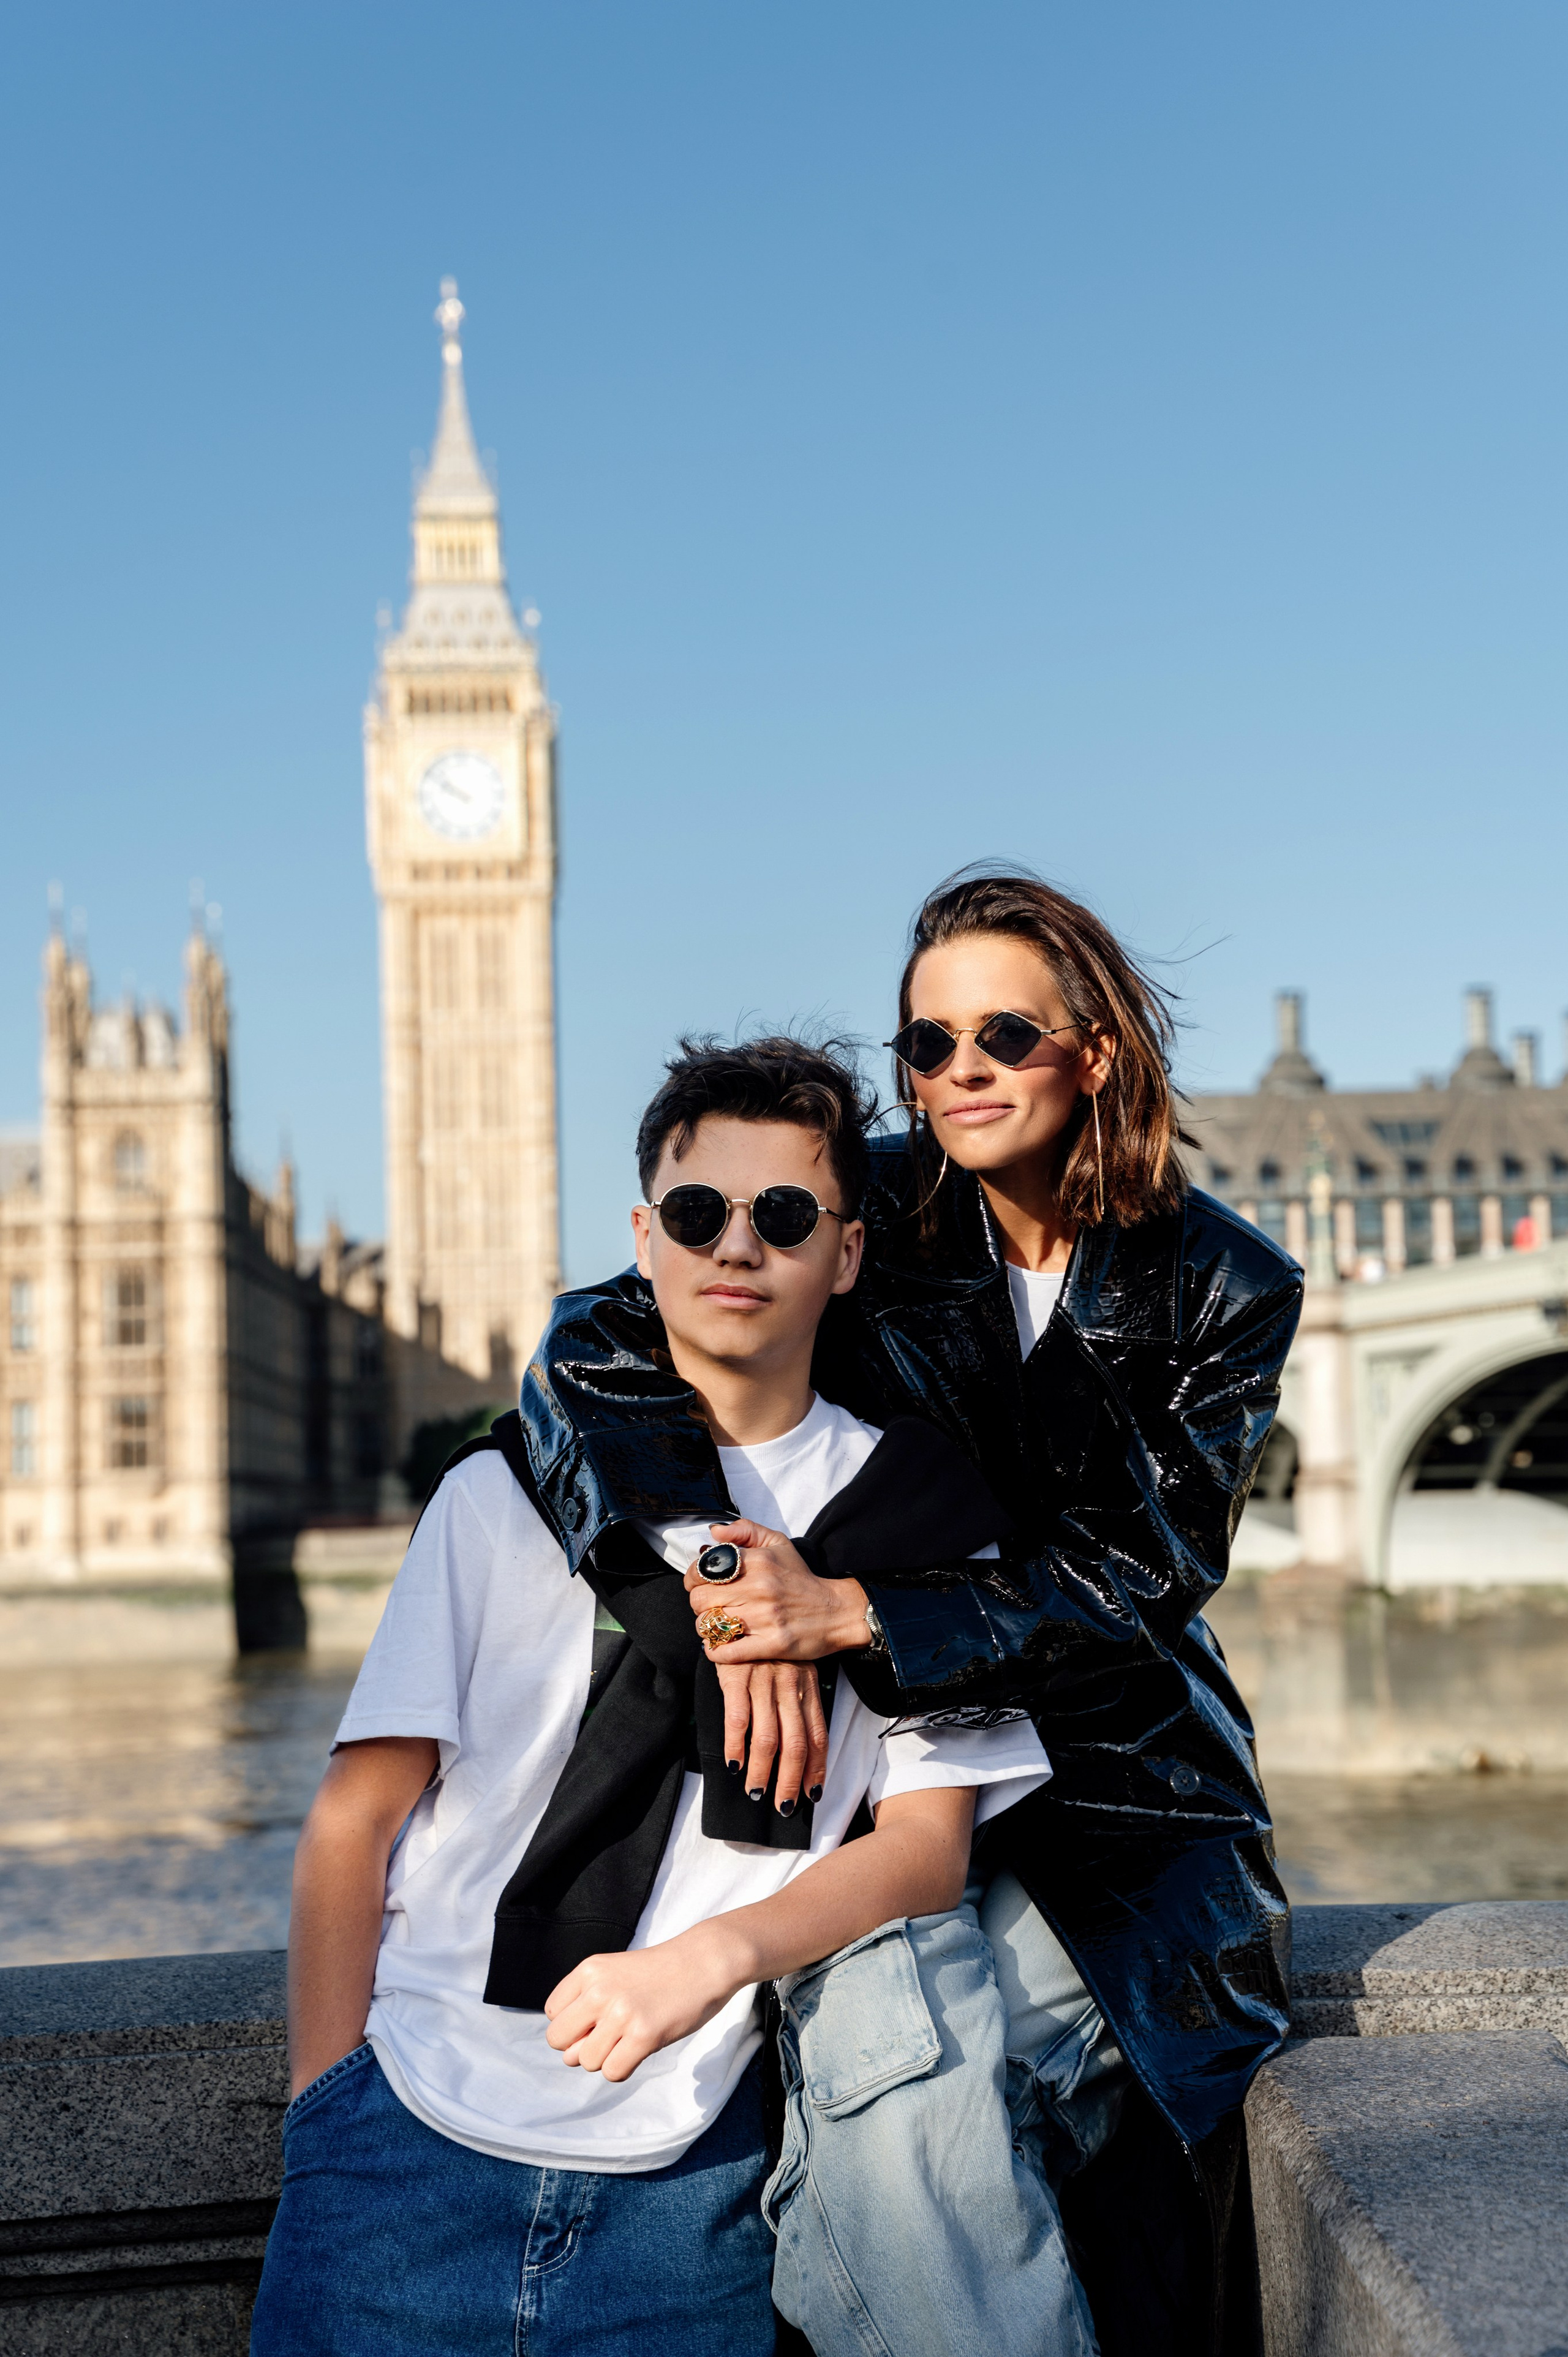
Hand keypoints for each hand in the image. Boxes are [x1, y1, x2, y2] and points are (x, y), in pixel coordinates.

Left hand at [543, 1921, 749, 2080]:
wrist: (705, 1961)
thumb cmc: (661, 1971)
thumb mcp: (616, 1975)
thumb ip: (587, 2010)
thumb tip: (569, 2058)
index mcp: (589, 1970)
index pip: (553, 2013)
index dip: (572, 2023)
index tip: (598, 2018)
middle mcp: (599, 1990)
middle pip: (558, 2040)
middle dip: (579, 2045)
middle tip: (609, 2035)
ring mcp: (621, 2013)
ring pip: (586, 2061)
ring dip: (605, 2058)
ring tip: (629, 2039)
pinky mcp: (644, 2035)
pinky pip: (612, 2072)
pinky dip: (623, 2068)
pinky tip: (639, 2050)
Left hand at [685, 1519, 872, 1664]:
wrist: (836, 1611)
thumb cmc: (802, 1579)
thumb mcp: (778, 1544)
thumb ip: (745, 1531)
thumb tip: (713, 1532)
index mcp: (758, 1561)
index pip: (703, 1569)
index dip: (693, 1579)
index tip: (698, 1585)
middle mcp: (760, 1588)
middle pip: (701, 1599)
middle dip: (698, 1605)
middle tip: (709, 1607)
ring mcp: (765, 1618)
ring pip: (709, 1625)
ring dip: (706, 1629)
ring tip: (715, 1627)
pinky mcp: (771, 1645)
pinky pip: (725, 1651)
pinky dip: (714, 1651)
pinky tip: (719, 1646)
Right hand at [714, 1660, 828, 1809]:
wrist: (744, 1609)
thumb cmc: (770, 1647)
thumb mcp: (794, 1669)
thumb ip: (799, 1703)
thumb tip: (799, 1750)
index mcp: (807, 1686)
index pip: (818, 1734)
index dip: (817, 1767)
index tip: (813, 1793)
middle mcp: (789, 1687)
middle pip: (796, 1744)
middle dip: (791, 1780)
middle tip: (783, 1806)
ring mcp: (763, 1682)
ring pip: (768, 1738)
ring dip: (763, 1771)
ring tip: (757, 1792)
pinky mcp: (736, 1677)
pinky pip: (738, 1719)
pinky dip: (736, 1746)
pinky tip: (734, 1764)